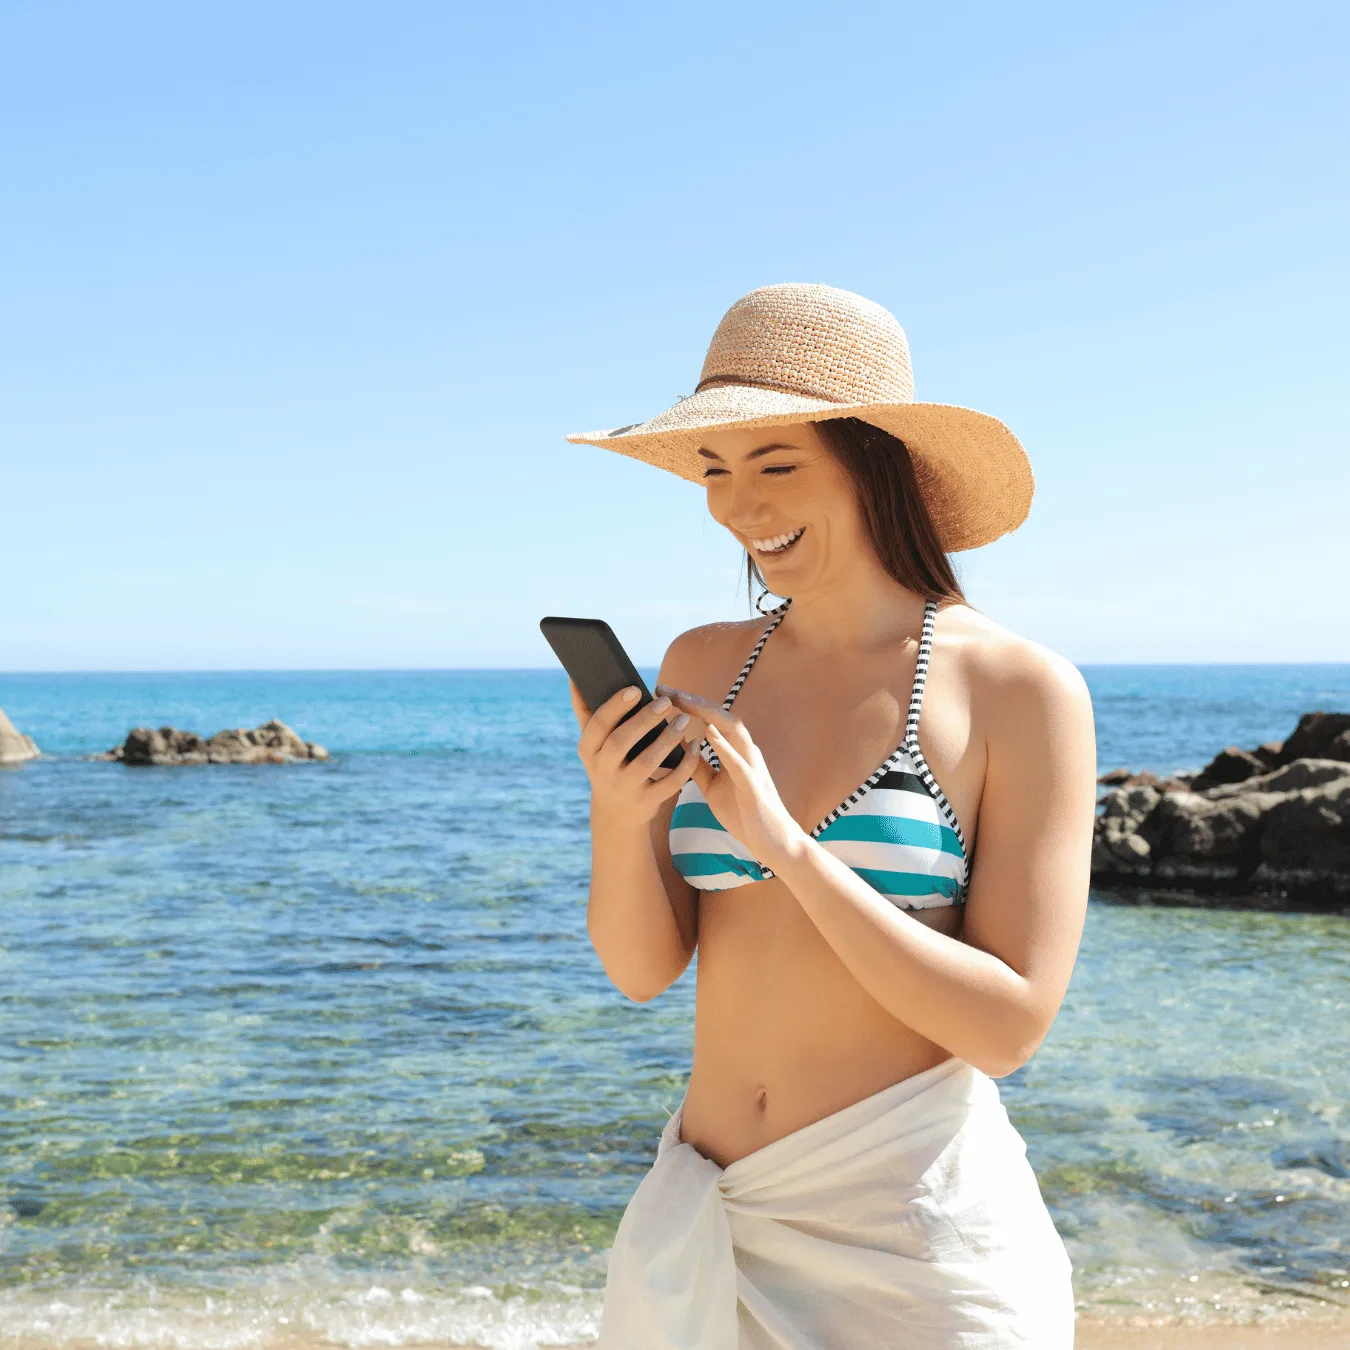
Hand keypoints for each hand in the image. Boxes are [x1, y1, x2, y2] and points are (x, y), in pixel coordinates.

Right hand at [569, 682, 706, 831]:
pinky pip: (669, 783)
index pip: (598, 725)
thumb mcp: (592, 743)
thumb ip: (585, 710)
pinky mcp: (647, 801)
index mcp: (588, 750)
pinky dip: (685, 765)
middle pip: (621, 742)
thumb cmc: (606, 763)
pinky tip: (694, 746)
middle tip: (666, 702)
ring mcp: (625, 788)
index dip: (616, 706)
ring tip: (683, 720)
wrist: (616, 812)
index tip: (636, 689)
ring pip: (647, 762)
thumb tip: (575, 676)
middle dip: (644, 720)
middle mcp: (603, 770)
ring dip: (667, 739)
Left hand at [655, 684, 807, 871]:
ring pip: (734, 730)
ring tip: (684, 701)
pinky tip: (709, 733)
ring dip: (709, 713)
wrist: (771, 842)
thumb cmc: (742, 812)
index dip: (688, 704)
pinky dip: (725, 746)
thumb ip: (698, 765)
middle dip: (694, 701)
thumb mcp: (712, 786)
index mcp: (735, 752)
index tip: (661, 693)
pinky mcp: (754, 786)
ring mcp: (752, 767)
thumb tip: (677, 746)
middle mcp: (745, 752)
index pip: (711, 719)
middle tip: (665, 690)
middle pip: (721, 716)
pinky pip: (740, 762)